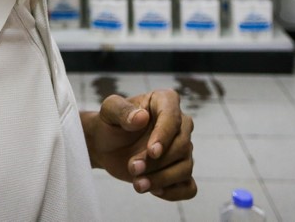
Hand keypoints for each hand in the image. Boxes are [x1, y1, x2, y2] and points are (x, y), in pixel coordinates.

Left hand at [80, 90, 195, 200]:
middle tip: (132, 168)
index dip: (165, 136)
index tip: (152, 152)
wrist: (106, 145)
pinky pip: (189, 187)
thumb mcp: (109, 112)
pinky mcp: (179, 171)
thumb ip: (121, 110)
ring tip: (138, 184)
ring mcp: (183, 150)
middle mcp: (180, 125)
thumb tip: (141, 118)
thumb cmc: (110, 124)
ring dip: (161, 179)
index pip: (173, 118)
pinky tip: (154, 191)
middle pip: (182, 146)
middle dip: (157, 162)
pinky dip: (174, 192)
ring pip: (185, 168)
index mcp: (165, 102)